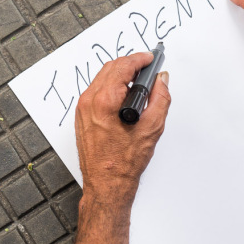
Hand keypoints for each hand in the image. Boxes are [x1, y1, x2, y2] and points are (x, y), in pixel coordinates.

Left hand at [74, 53, 171, 205]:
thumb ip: (160, 99)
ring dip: (120, 74)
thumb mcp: (151, 129)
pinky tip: (125, 95)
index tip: (150, 59)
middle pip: (111, 68)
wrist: (106, 185)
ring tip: (139, 82)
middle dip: (131, 65)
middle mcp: (89, 101)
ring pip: (102, 78)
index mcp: (104, 101)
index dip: (140, 59)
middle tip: (148, 69)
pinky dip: (111, 87)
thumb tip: (161, 81)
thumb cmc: (123, 163)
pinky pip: (97, 91)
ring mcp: (83, 109)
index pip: (123, 66)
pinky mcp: (82, 116)